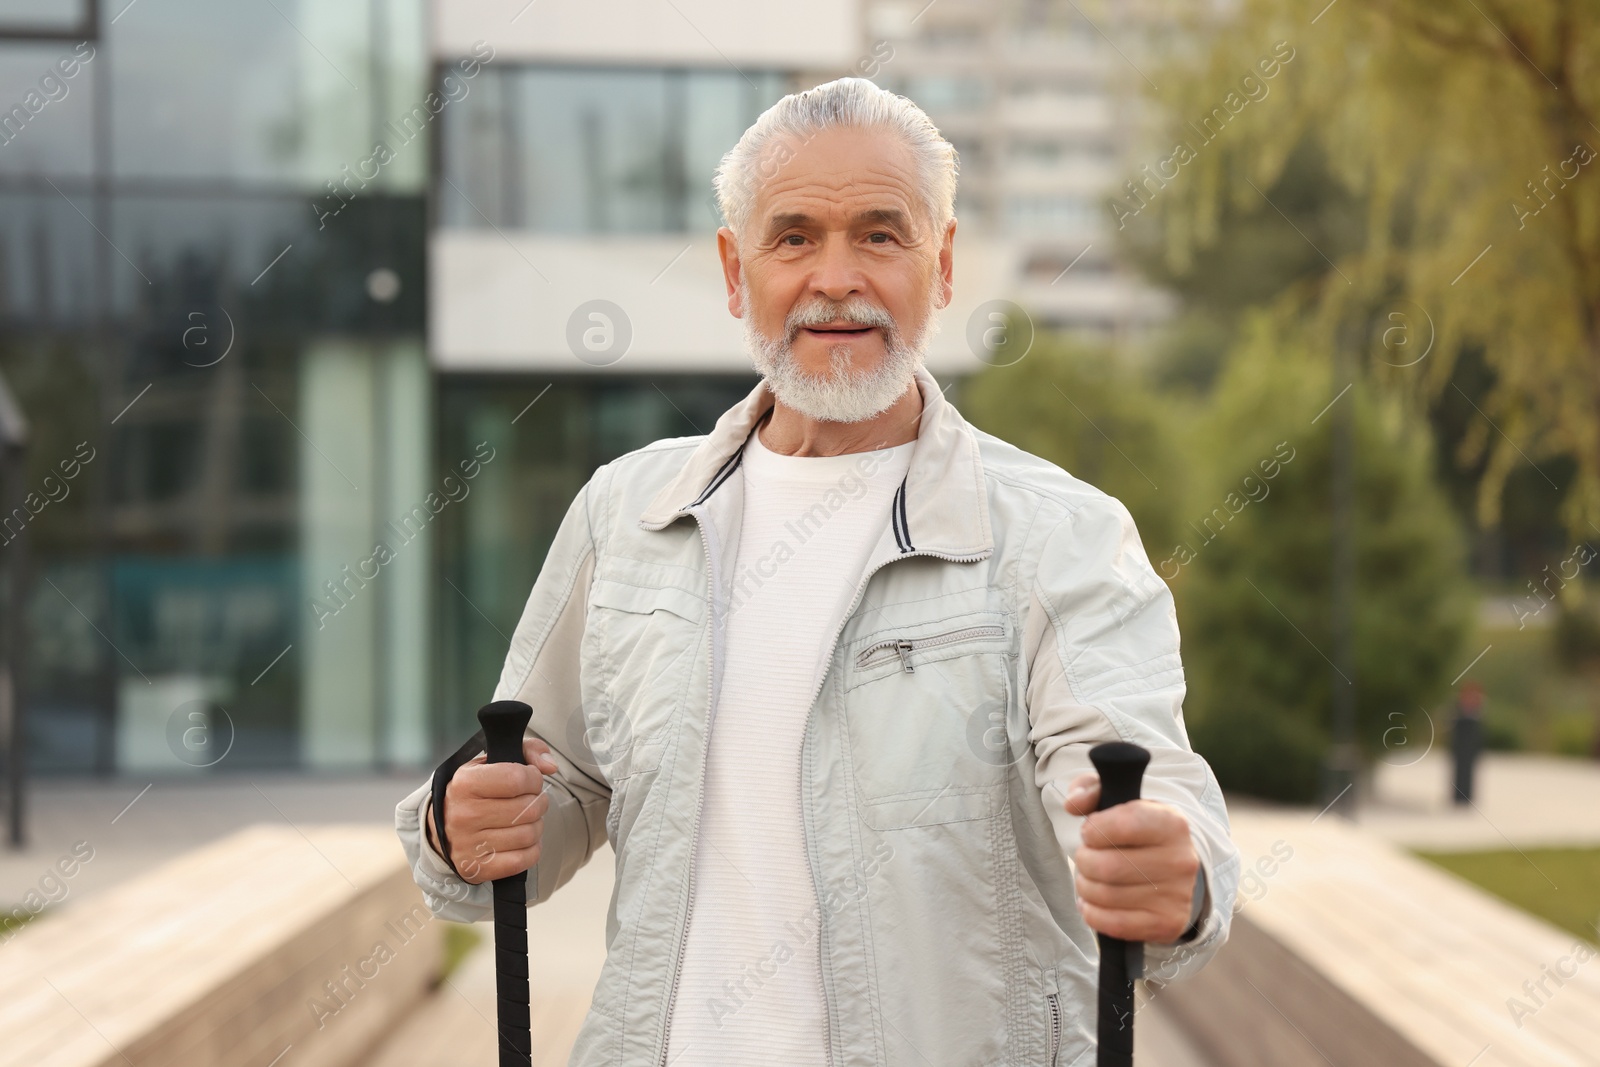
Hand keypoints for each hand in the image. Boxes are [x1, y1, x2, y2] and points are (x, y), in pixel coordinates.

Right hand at [427, 738, 559, 884]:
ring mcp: (468, 845)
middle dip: (538, 802)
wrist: (443, 827)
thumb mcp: (494, 761)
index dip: (534, 778)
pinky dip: (531, 849)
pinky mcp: (476, 868)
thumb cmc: (476, 791)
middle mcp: (463, 815)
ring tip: (525, 820)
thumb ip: (528, 750)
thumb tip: (549, 766)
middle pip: (529, 809)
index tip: (530, 780)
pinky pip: (523, 860)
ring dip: (536, 826)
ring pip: (529, 835)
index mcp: (465, 783)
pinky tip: (521, 840)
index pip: (518, 779)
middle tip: (530, 801)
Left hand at [1063, 771, 1198, 942]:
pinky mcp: (1167, 924)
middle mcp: (1180, 860)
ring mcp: (1177, 896)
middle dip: (1084, 861)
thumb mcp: (1117, 800)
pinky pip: (1114, 924)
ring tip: (1089, 878)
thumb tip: (1072, 803)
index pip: (1123, 824)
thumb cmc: (1136, 831)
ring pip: (1106, 895)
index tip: (1090, 832)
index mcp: (1171, 823)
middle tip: (1085, 857)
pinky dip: (1092, 913)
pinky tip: (1091, 902)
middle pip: (1107, 866)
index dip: (1094, 829)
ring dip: (1085, 886)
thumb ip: (1090, 790)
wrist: (1173, 868)